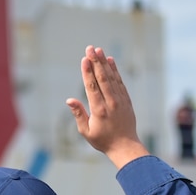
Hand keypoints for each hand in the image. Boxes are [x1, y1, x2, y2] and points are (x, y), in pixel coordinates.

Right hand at [65, 46, 147, 168]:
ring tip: (99, 50)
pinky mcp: (126, 99)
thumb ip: (78, 114)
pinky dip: (115, 70)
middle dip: (95, 62)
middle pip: (102, 78)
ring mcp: (120, 100)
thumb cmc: (102, 140)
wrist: (125, 146)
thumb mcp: (86, 131)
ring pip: (112, 77)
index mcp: (99, 110)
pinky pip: (120, 82)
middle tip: (90, 48)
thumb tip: (69, 100)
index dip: (87, 72)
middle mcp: (111, 102)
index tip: (84, 59)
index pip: (92, 87)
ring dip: (105, 63)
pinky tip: (111, 61)